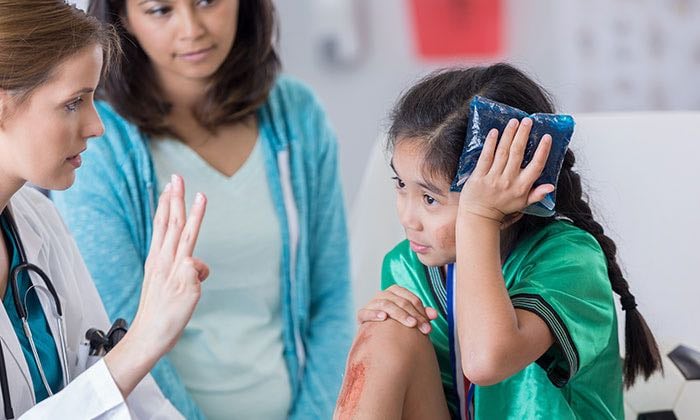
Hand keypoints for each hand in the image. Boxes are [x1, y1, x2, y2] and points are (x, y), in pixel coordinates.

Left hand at [105, 174, 206, 396]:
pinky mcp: (155, 270)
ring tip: (168, 190)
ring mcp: (157, 263)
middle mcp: (162, 260)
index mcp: (172, 265)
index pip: (187, 233)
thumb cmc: (169, 319)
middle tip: (176, 178)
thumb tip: (193, 261)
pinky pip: (160, 240)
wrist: (148, 336)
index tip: (200, 193)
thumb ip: (190, 275)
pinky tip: (164, 223)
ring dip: (166, 207)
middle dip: (175, 199)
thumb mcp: (187, 299)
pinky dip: (162, 225)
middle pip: (171, 223)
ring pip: (162, 228)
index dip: (195, 213)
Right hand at [356, 285, 436, 333]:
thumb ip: (422, 315)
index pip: (411, 298)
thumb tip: (435, 314)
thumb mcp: (410, 318)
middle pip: (401, 301)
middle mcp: (383, 294)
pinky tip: (383, 318)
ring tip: (410, 324)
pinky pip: (365, 312)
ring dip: (399, 314)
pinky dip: (374, 314)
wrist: (376, 334)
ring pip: (386, 304)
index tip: (429, 325)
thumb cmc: (396, 324)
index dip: (422, 311)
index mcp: (395, 292)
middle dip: (414, 315)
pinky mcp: (362, 314)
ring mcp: (372, 303)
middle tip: (424, 329)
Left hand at [458, 118, 552, 222]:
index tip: (546, 137)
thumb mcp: (523, 203)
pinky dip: (490, 144)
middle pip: (518, 154)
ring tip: (514, 122)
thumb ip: (537, 194)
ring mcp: (493, 178)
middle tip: (528, 121)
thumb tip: (551, 186)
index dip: (542, 151)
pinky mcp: (479, 176)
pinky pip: (485, 157)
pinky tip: (494, 132)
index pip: (536, 166)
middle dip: (523, 135)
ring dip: (509, 135)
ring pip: (503, 152)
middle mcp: (508, 181)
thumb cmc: (502, 207)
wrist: (479, 215)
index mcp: (522, 187)